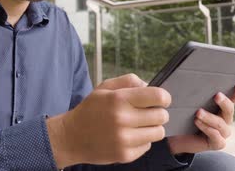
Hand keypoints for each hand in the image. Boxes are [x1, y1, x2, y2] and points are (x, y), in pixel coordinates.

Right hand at [46, 74, 170, 167]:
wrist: (71, 137)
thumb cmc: (90, 110)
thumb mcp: (104, 87)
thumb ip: (128, 81)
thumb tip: (149, 85)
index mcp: (119, 99)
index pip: (158, 96)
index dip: (163, 97)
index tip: (160, 99)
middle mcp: (122, 119)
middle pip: (162, 116)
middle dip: (158, 112)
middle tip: (147, 113)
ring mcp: (124, 139)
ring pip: (159, 132)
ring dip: (152, 128)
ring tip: (139, 125)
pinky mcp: (125, 155)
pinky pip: (148, 146)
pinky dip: (142, 141)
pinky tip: (129, 136)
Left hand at [167, 83, 234, 153]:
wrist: (177, 136)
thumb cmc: (185, 115)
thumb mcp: (188, 101)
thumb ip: (191, 91)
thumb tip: (183, 81)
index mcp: (223, 105)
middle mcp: (226, 118)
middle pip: (230, 109)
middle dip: (224, 102)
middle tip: (216, 96)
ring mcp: (223, 131)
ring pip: (221, 124)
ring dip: (210, 117)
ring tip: (198, 113)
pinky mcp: (217, 143)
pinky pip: (216, 137)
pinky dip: (207, 129)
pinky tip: (198, 123)